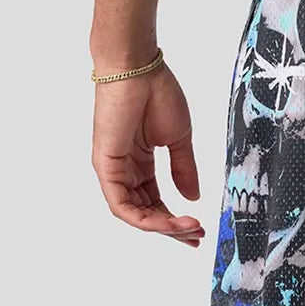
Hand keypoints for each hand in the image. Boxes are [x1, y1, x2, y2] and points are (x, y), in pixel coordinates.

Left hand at [91, 64, 205, 246]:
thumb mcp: (178, 140)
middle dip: (172, 229)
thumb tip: (193, 197)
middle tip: (197, 236)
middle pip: (146, 213)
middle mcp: (124, 170)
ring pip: (135, 215)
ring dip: (163, 227)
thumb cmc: (157, 93)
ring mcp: (113, 171)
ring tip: (190, 229)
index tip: (198, 231)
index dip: (175, 220)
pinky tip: (170, 222)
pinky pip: (122, 206)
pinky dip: (146, 220)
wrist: (138, 69)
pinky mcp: (106, 168)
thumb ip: (184, 170)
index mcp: (139, 163)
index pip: (155, 202)